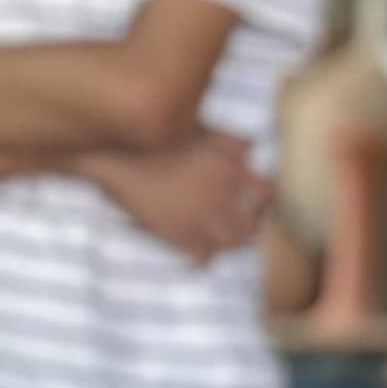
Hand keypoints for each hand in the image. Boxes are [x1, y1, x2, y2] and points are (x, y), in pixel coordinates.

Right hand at [91, 129, 272, 265]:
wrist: (120, 155)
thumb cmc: (160, 136)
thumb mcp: (202, 129)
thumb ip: (231, 139)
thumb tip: (252, 146)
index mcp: (229, 171)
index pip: (266, 194)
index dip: (266, 199)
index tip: (258, 200)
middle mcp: (220, 198)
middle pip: (251, 228)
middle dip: (251, 227)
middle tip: (243, 224)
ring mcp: (198, 219)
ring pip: (230, 245)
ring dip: (230, 244)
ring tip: (223, 239)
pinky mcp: (176, 233)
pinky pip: (202, 257)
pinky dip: (204, 258)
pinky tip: (199, 254)